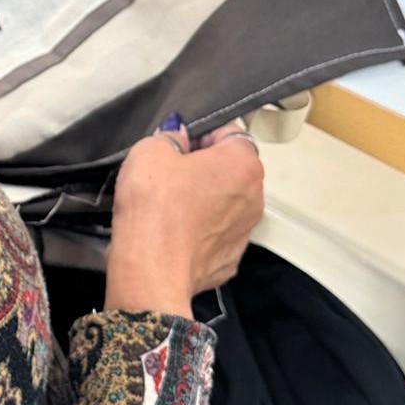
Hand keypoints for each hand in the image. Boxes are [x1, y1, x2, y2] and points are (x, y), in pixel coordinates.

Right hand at [105, 121, 264, 318]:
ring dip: (202, 200)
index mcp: (243, 163)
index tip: (177, 143)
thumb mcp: (150, 151)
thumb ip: (170, 135)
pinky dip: (198, 231)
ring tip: (167, 206)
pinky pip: (215, 234)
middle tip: (168, 174)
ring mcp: (244, 232)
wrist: (151, 272)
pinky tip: (173, 232)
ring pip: (224, 204)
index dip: (199, 133)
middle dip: (202, 167)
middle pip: (229, 169)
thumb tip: (178, 138)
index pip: (228, 132)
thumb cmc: (155, 209)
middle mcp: (254, 197)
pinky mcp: (229, 260)